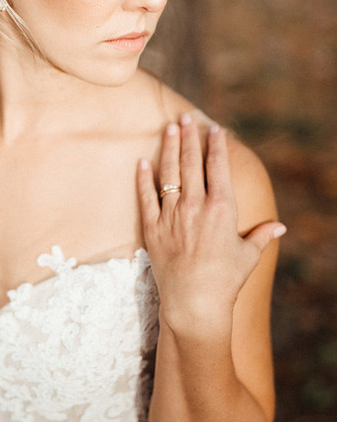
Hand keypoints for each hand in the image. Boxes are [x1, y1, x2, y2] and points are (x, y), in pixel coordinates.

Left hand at [137, 113, 285, 332]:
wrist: (194, 304)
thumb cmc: (226, 281)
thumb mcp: (248, 256)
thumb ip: (261, 236)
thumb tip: (279, 228)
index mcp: (221, 209)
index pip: (217, 167)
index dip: (215, 146)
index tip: (213, 130)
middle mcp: (195, 206)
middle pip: (190, 163)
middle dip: (188, 137)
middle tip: (185, 117)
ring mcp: (171, 216)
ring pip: (168, 173)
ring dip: (168, 148)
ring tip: (168, 128)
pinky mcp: (152, 228)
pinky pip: (146, 197)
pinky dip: (143, 178)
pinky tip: (142, 161)